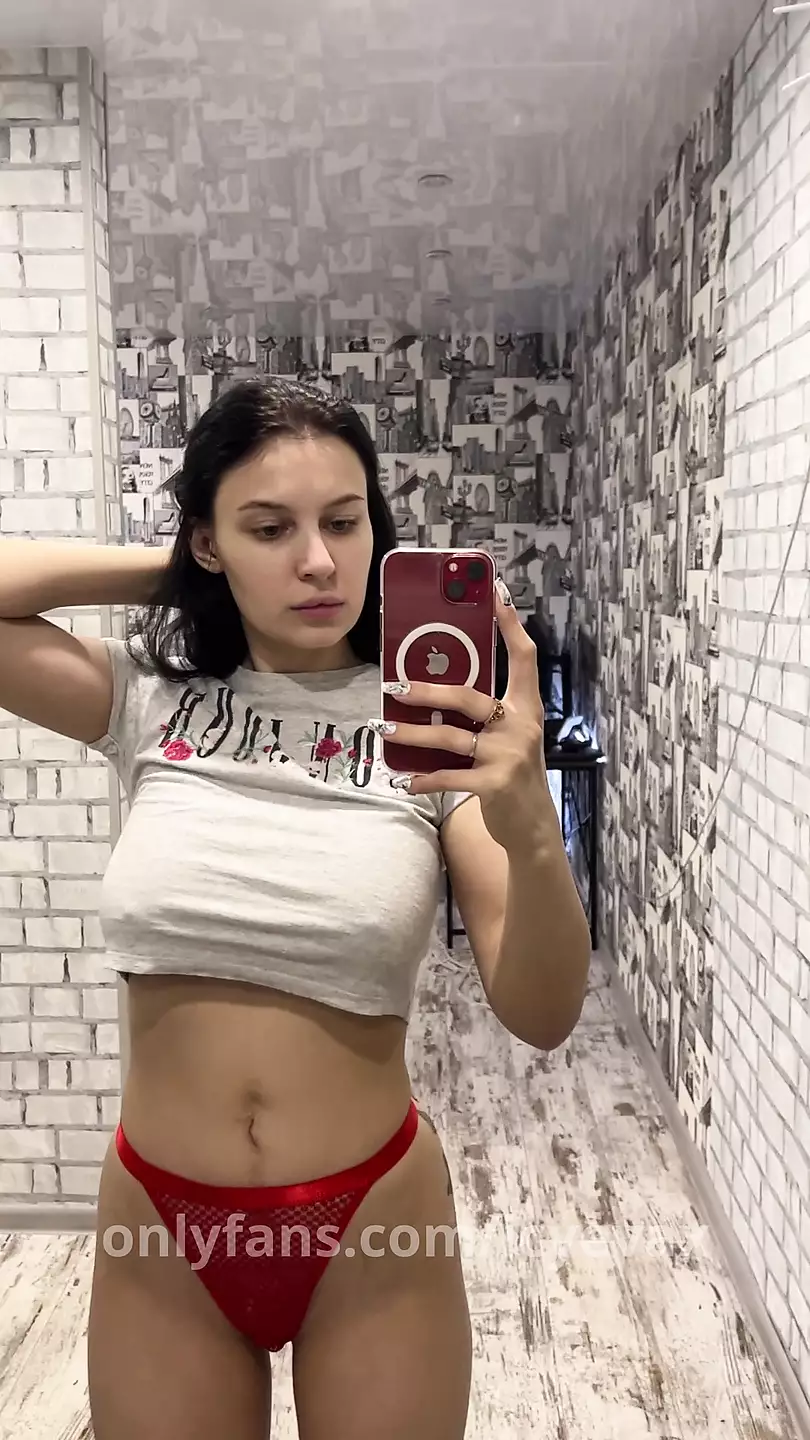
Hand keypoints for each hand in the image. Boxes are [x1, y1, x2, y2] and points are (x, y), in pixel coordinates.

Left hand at [372, 581, 549, 851]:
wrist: (532, 826)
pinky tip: (404, 780)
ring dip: (411, 734)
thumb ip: (485, 714)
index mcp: (526, 708)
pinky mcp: (494, 785)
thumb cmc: (512, 774)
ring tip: (383, 729)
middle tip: (393, 687)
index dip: (511, 624)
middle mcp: (520, 726)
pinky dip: (423, 778)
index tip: (496, 592)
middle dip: (427, 691)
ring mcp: (509, 756)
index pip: (523, 658)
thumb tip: (436, 689)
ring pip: (450, 736)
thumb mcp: (509, 737)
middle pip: (469, 696)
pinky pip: (450, 776)